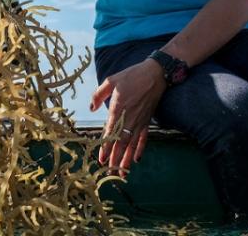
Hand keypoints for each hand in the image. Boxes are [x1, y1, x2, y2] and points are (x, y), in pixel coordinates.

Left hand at [90, 59, 166, 175]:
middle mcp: (129, 119)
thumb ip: (99, 95)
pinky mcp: (147, 120)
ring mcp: (140, 121)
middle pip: (121, 143)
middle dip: (116, 159)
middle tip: (111, 172)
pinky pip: (143, 138)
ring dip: (127, 159)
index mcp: (118, 110)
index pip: (110, 133)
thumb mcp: (111, 81)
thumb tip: (92, 107)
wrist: (155, 74)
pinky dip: (140, 149)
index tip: (102, 160)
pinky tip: (136, 159)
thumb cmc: (132, 76)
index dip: (106, 148)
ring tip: (122, 173)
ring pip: (132, 144)